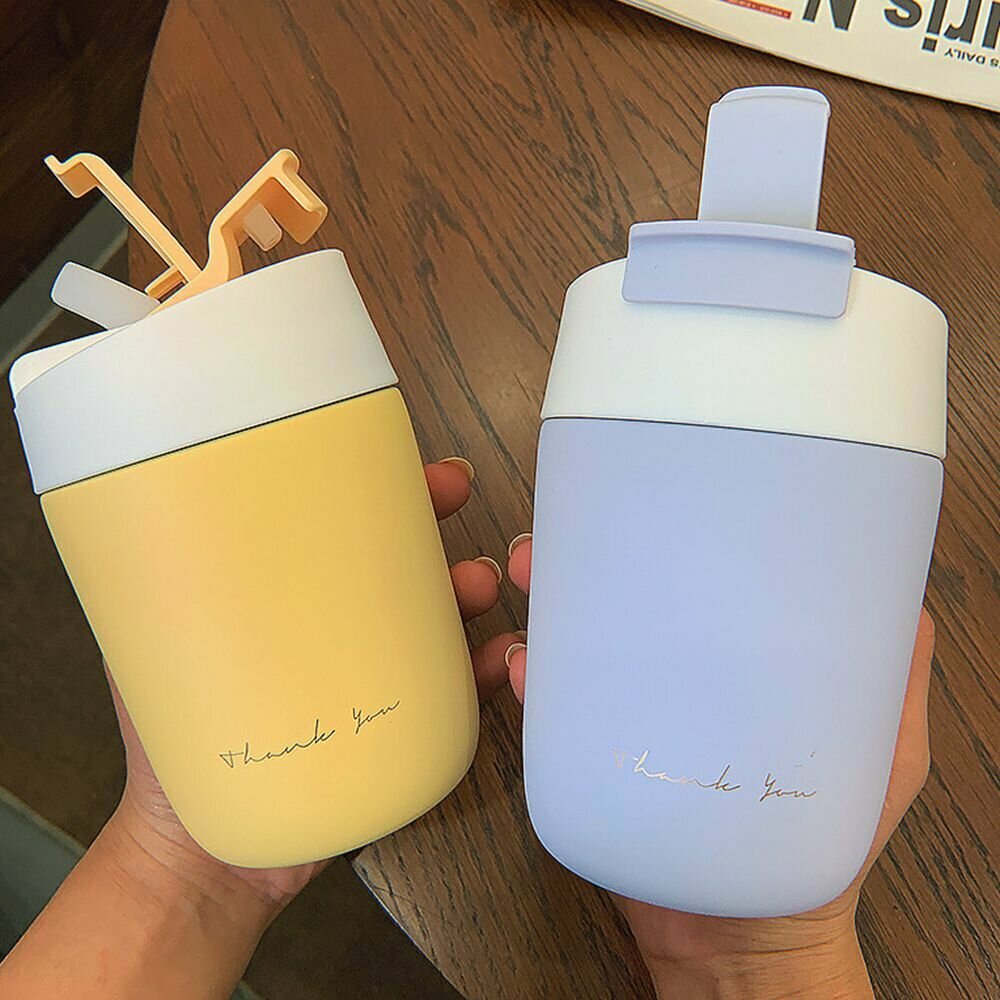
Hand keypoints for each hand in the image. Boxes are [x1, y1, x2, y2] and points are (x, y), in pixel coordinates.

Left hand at [109, 457, 519, 922]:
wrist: (206, 865)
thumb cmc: (171, 763)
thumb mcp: (149, 669)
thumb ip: (153, 603)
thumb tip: (139, 520)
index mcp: (291, 605)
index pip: (342, 530)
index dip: (387, 493)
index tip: (424, 474)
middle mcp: (337, 635)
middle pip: (400, 565)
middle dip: (438, 532)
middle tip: (455, 507)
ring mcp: (374, 680)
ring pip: (438, 619)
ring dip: (469, 592)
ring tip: (477, 587)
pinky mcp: (401, 730)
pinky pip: (456, 691)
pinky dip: (481, 670)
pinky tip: (497, 660)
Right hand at [504, 534, 933, 999]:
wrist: (741, 942)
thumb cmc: (822, 848)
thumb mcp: (883, 758)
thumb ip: (896, 684)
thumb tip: (905, 600)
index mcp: (730, 666)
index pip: (687, 583)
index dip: (657, 538)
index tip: (639, 505)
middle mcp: (674, 681)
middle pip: (617, 602)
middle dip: (578, 561)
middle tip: (554, 541)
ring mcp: (629, 719)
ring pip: (573, 644)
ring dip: (542, 605)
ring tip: (526, 581)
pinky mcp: (593, 761)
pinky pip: (548, 710)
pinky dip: (526, 679)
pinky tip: (518, 667)